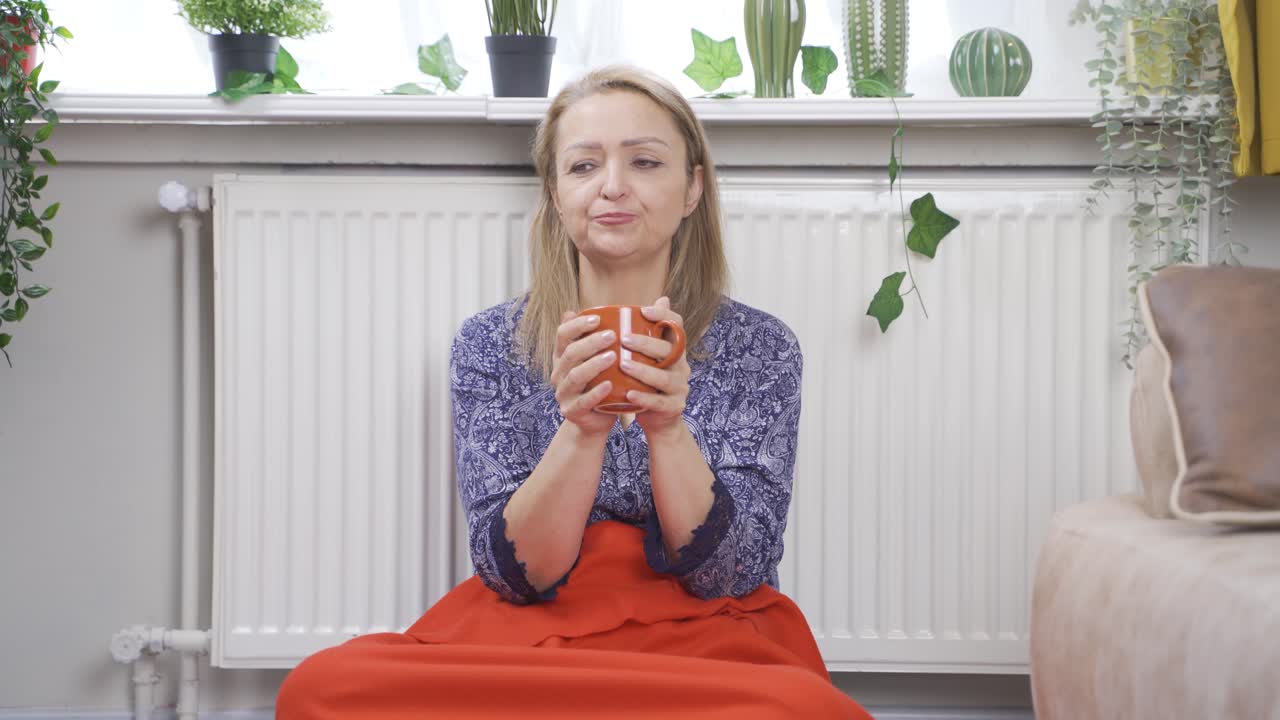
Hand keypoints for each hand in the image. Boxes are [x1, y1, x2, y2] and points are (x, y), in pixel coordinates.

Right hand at [550, 310, 618, 436]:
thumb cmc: (605, 380)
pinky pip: (583, 401)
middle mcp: (560, 372)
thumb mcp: (605, 357)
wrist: (597, 418)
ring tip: (613, 357)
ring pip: (575, 376)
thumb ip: (613, 333)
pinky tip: (610, 384)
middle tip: (611, 335)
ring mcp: (564, 392)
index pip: (562, 334)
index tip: (597, 318)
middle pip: (569, 353)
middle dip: (590, 343)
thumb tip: (637, 305)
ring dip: (593, 365)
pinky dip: (595, 392)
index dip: (577, 325)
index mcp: (564, 355)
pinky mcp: (571, 411)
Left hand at [621, 296, 689, 438]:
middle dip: (646, 343)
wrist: (658, 418)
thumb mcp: (646, 358)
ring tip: (623, 365)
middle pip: (669, 350)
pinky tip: (628, 393)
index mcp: (674, 349)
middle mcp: (681, 365)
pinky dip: (644, 398)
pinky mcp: (674, 406)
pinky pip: (660, 402)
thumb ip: (641, 334)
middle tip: (624, 339)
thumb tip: (636, 304)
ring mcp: (680, 387)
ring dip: (644, 370)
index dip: (664, 315)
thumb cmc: (647, 382)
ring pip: (665, 377)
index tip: (644, 310)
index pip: (677, 325)